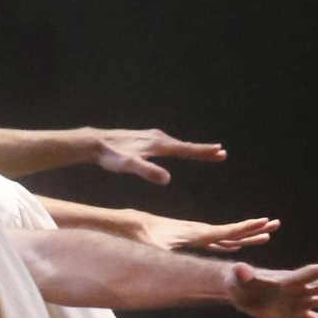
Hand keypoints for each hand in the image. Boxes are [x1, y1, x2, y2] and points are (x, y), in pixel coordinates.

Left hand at [93, 129, 226, 184]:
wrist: (95, 143)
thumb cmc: (112, 156)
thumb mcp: (130, 166)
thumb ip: (148, 172)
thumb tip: (167, 180)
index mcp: (159, 145)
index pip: (186, 149)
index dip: (203, 152)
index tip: (220, 152)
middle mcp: (158, 138)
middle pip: (185, 146)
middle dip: (203, 150)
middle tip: (221, 153)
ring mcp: (152, 137)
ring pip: (177, 144)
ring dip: (193, 148)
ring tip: (207, 152)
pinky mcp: (145, 139)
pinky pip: (168, 144)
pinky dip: (179, 147)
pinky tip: (179, 149)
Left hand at [133, 212, 278, 252]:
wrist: (131, 224)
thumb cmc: (139, 237)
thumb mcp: (151, 246)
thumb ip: (162, 248)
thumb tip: (168, 249)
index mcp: (194, 235)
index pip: (224, 232)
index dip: (245, 229)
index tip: (264, 223)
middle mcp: (197, 232)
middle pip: (231, 231)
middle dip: (253, 229)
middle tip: (275, 224)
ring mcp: (194, 234)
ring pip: (225, 235)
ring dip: (244, 235)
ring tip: (265, 234)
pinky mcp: (188, 237)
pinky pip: (213, 240)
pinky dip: (227, 241)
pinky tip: (234, 246)